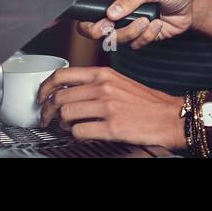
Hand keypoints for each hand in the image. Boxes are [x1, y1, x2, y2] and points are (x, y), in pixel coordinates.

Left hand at [37, 65, 184, 148]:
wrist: (170, 117)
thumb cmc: (148, 103)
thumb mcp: (120, 82)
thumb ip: (96, 83)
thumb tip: (71, 91)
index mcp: (103, 74)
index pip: (62, 75)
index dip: (45, 87)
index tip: (41, 96)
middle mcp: (103, 87)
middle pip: (59, 97)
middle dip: (48, 111)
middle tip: (47, 118)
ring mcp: (107, 107)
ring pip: (66, 114)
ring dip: (61, 124)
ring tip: (67, 127)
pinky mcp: (112, 127)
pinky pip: (79, 132)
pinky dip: (75, 136)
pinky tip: (81, 135)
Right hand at [74, 0, 200, 47]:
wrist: (192, 7)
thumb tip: (111, 13)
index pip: (90, 3)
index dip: (87, 15)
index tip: (99, 20)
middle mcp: (117, 9)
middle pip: (94, 27)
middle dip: (103, 31)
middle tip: (113, 27)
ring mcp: (127, 24)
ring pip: (114, 39)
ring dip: (131, 32)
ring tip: (147, 21)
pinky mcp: (139, 36)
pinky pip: (134, 44)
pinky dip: (146, 37)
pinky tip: (157, 25)